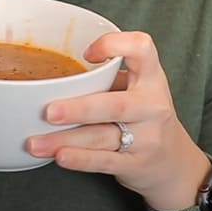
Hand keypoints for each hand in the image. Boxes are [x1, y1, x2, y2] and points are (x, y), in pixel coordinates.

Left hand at [26, 31, 209, 210]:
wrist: (175, 164)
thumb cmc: (145, 117)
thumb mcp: (137, 89)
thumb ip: (106, 79)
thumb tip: (50, 74)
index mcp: (152, 78)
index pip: (142, 49)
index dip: (114, 45)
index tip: (87, 54)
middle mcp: (152, 106)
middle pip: (115, 105)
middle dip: (79, 109)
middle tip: (48, 111)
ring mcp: (147, 138)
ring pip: (102, 137)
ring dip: (65, 139)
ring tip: (36, 142)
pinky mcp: (137, 164)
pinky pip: (104, 161)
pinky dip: (80, 159)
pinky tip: (60, 156)